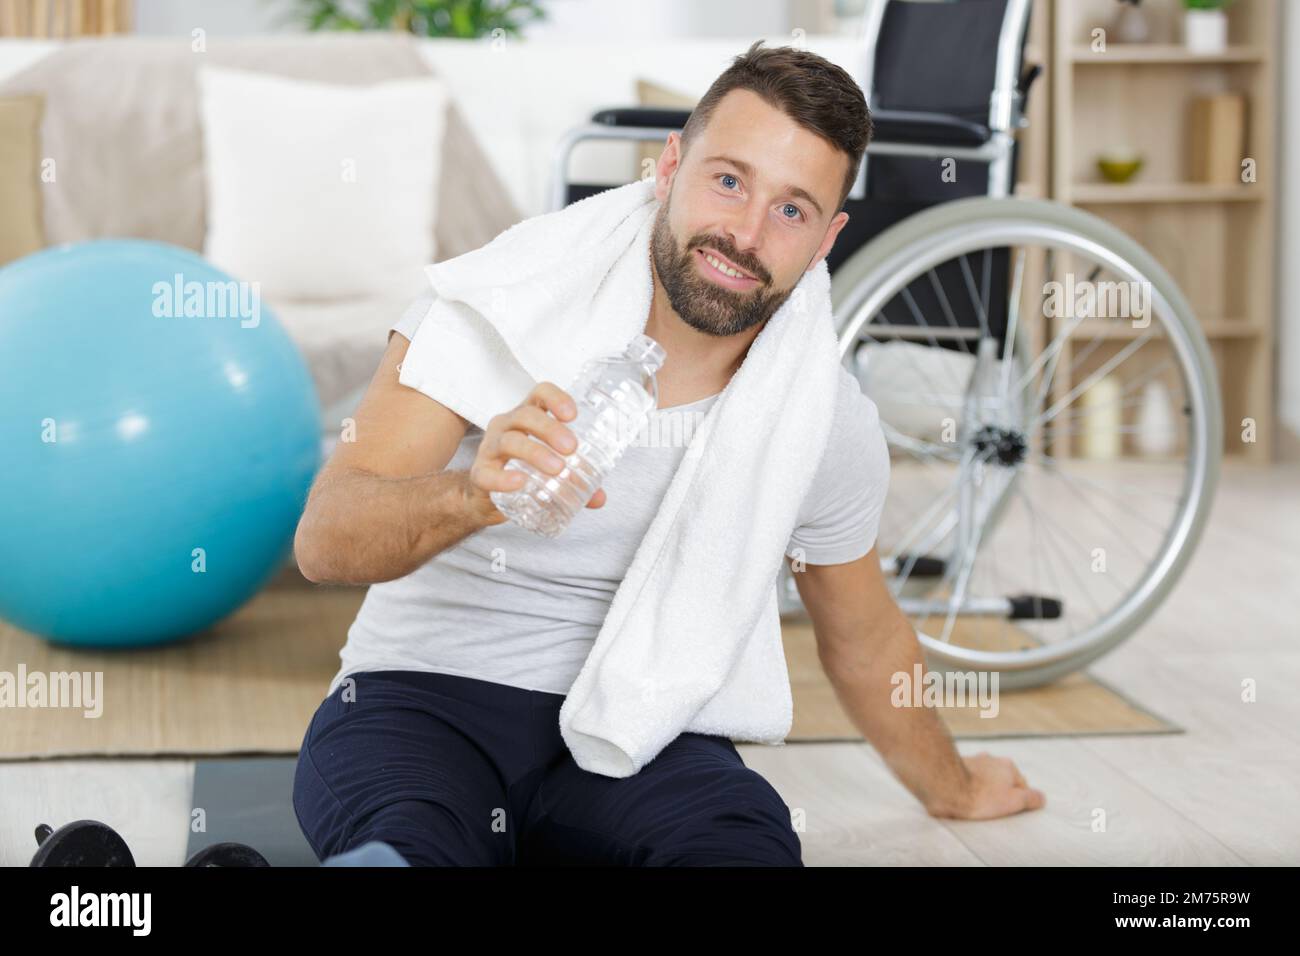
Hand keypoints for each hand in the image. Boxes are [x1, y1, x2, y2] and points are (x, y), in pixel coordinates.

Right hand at [463, 380, 606, 526]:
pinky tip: (520, 482)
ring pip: (509, 440)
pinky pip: (488, 473)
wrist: (485, 497)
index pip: (540, 394)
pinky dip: (504, 478)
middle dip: (550, 429)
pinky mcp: (480, 474)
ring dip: (535, 452)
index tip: (573, 415)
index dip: (556, 398)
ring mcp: (490, 448)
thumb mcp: (550, 470)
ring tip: (557, 468)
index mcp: (527, 417)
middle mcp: (506, 426)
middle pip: (526, 415)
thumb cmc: (520, 471)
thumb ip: (576, 480)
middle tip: (572, 448)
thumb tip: (599, 497)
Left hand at [930, 751, 1045, 819]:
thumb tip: (1041, 798)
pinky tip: (961, 797)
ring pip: (982, 777)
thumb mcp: (1014, 801)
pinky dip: (965, 786)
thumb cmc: (980, 796)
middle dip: (998, 792)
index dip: (1017, 799)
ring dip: (980, 788)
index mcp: (1007, 765)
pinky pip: (965, 778)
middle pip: (1000, 779)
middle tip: (991, 807)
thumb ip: (1031, 798)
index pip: (1020, 784)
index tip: (1008, 809)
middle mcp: (990, 758)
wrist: (945, 787)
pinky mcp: (954, 766)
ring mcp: (971, 760)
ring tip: (974, 803)